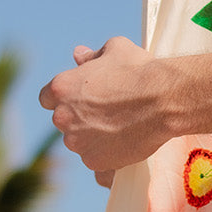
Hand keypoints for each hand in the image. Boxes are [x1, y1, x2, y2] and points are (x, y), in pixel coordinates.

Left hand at [38, 36, 168, 174]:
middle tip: (106, 112)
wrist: (164, 100)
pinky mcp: (95, 162)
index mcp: (61, 88)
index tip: (81, 98)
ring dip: (91, 137)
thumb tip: (78, 55)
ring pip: (78, 142)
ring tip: (119, 127)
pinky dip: (105, 154)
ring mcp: (77, 142)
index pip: (47, 98)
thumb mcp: (115, 49)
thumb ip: (92, 55)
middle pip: (63, 121)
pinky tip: (124, 143)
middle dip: (79, 117)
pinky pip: (95, 160)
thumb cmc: (140, 70)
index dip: (65, 97)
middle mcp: (63, 117)